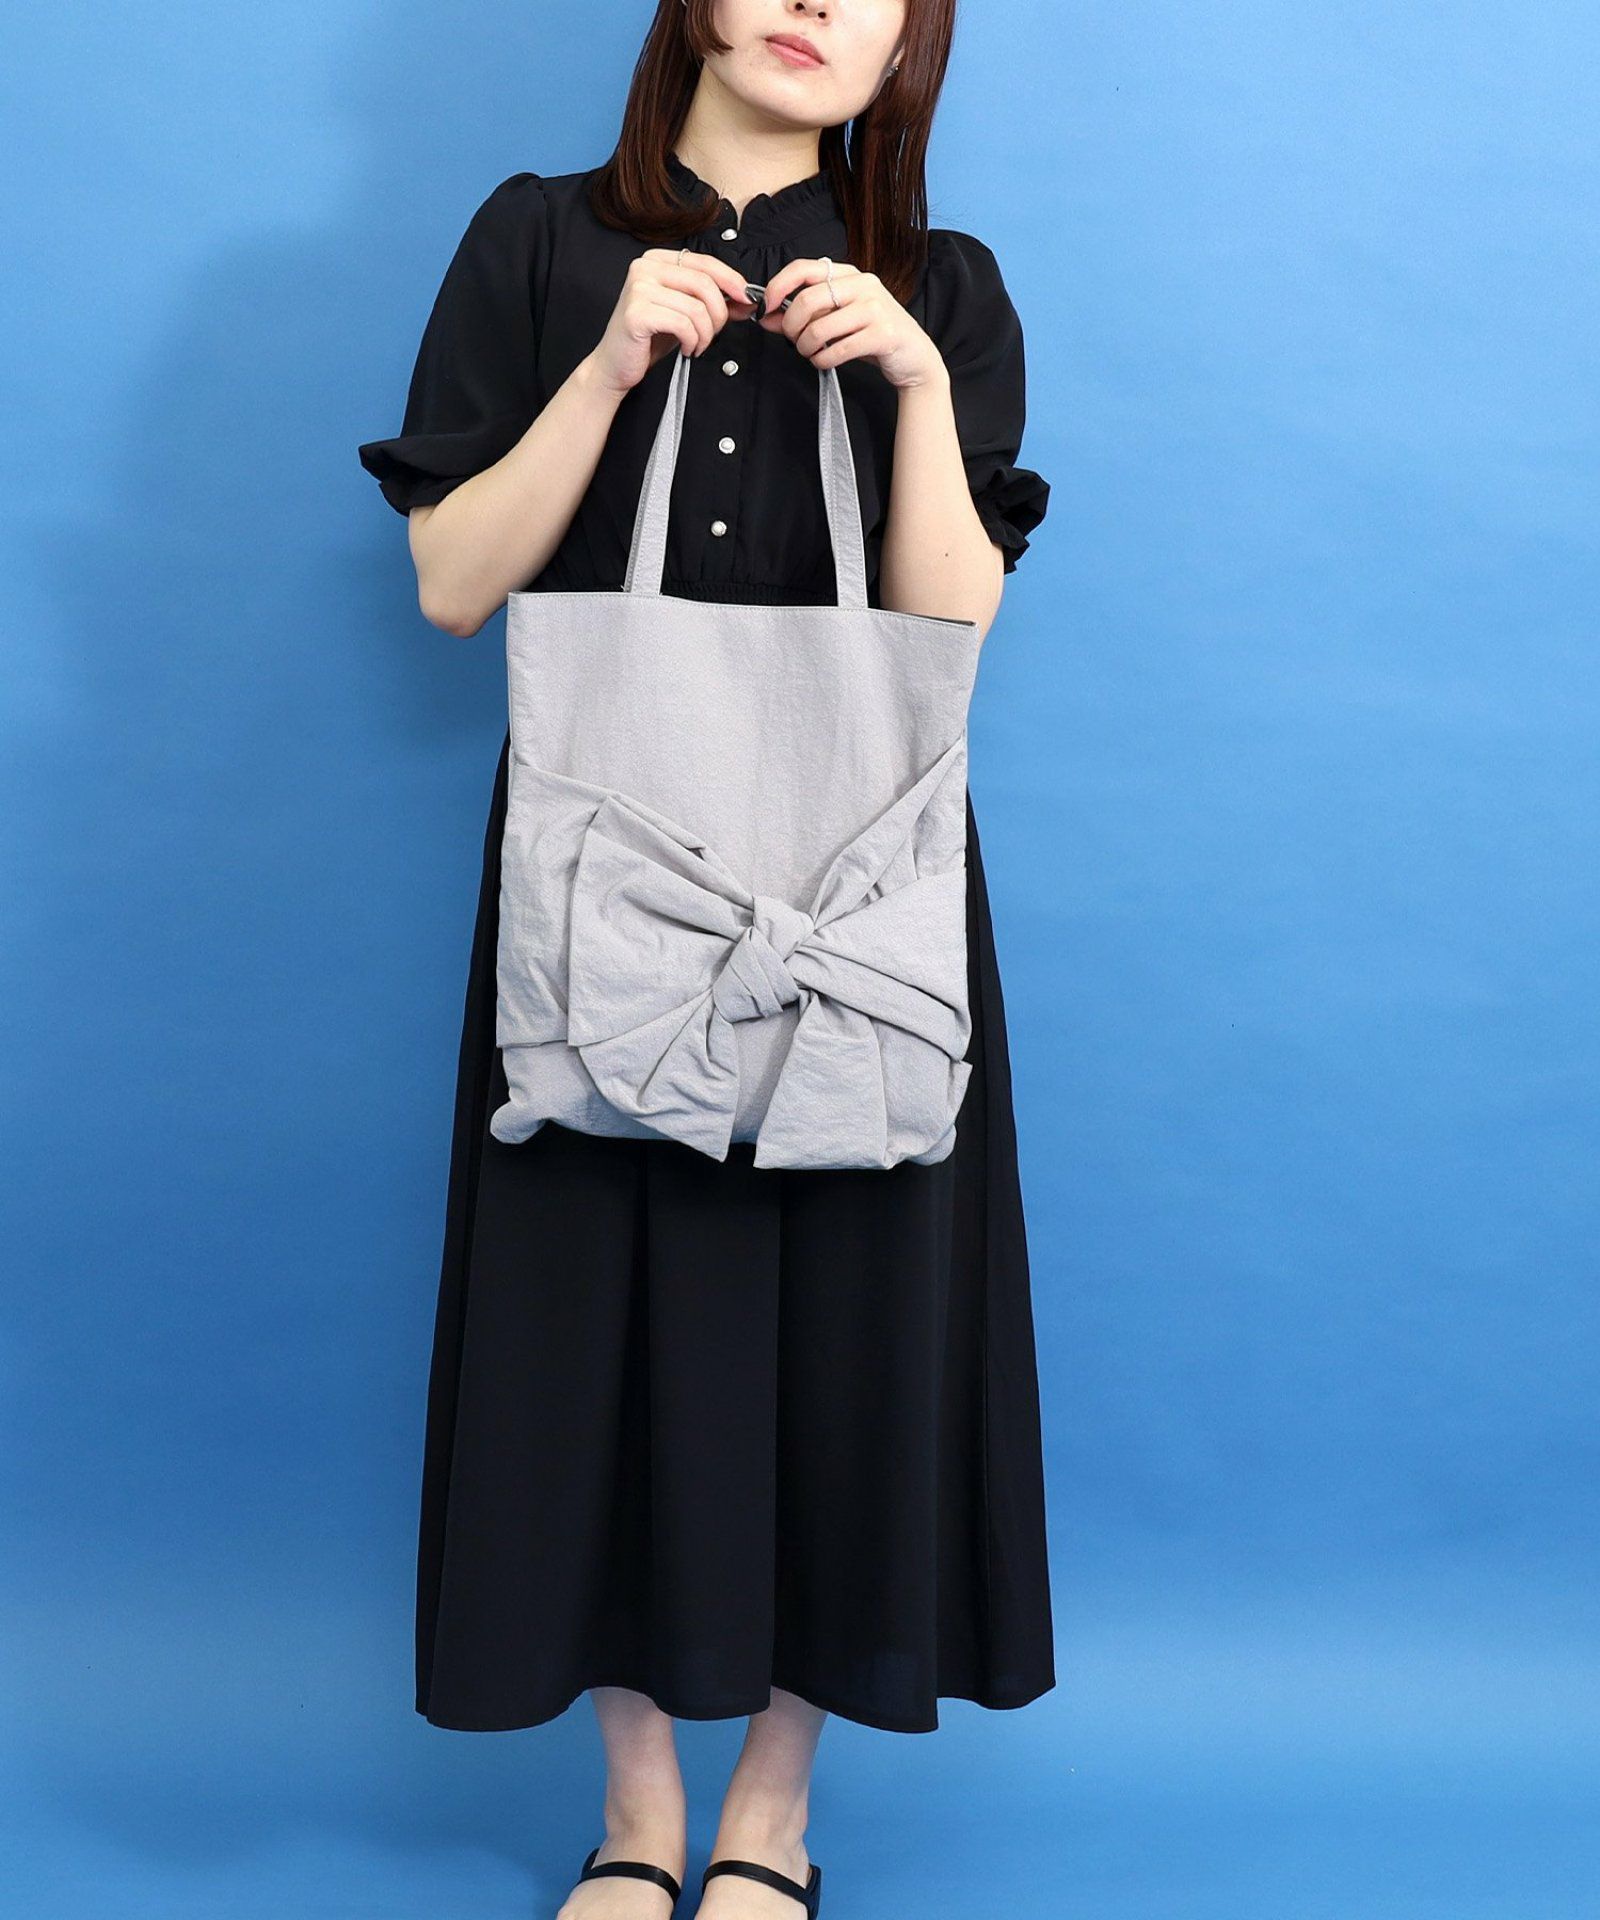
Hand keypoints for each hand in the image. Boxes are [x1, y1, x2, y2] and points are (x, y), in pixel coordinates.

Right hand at [587, 247, 759, 394]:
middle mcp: (644, 267)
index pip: (705, 262)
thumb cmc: (650, 339)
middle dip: (719, 314)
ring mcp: (638, 288)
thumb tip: (745, 297)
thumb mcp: (685, 312)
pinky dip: (693, 341)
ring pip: (697, 307)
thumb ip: (711, 300)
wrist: (616, 365)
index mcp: (656, 260)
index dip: (731, 280)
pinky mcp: (637, 313)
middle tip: (713, 334)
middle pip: (705, 283)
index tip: (747, 299)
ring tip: (697, 345)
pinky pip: (684, 324)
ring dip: (706, 333)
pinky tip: (687, 349)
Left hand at [755, 256, 946, 391]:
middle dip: (790, 325)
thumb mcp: (838, 320)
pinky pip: (836, 350)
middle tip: (793, 339)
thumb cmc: (873, 336)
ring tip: (810, 353)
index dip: (778, 286)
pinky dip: (822, 361)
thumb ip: (805, 316)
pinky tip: (825, 361)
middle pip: (807, 300)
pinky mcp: (882, 334)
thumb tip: (767, 317)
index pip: (803, 268)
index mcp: (850, 275)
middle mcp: (863, 285)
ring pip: (819, 328)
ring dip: (805, 347)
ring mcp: (875, 308)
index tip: (766, 306)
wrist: (914, 357)